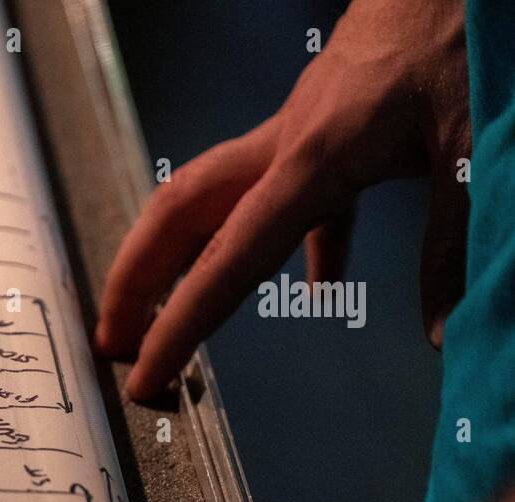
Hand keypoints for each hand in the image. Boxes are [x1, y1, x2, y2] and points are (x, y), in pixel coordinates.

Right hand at [97, 0, 470, 400]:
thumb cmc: (461, 46)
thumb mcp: (469, 151)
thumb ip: (450, 244)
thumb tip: (443, 332)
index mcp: (311, 163)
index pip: (225, 262)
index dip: (177, 326)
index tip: (144, 376)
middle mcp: (282, 150)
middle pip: (177, 218)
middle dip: (134, 281)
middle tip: (111, 342)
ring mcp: (294, 136)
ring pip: (206, 204)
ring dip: (175, 262)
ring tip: (164, 316)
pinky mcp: (322, 130)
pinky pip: (279, 198)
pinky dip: (277, 246)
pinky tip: (310, 287)